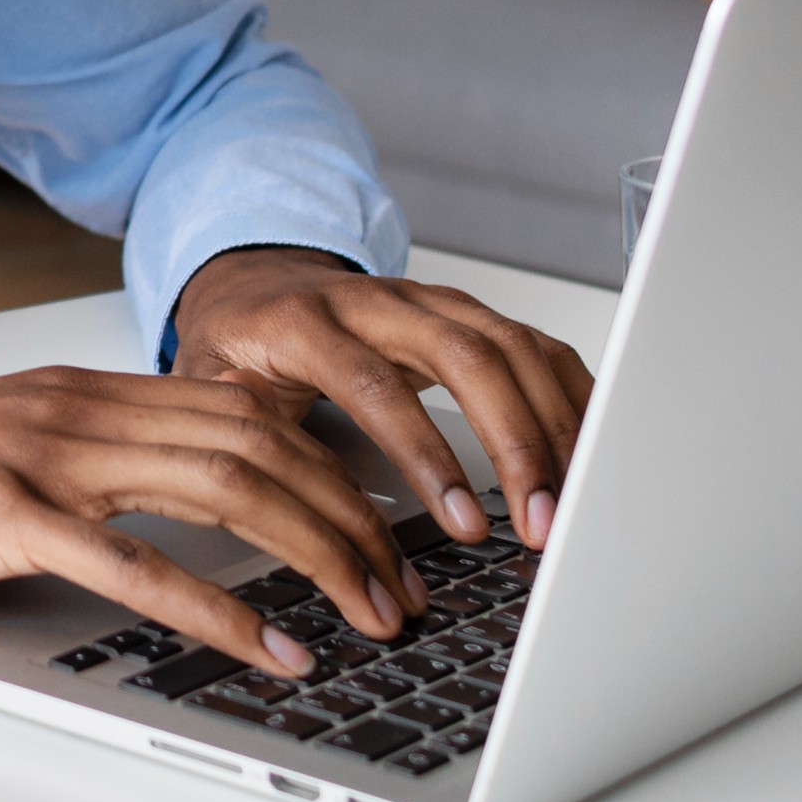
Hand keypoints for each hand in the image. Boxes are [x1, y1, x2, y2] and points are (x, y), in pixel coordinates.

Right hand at [0, 368, 427, 676]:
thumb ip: (84, 461)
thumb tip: (182, 507)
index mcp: (77, 390)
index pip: (242, 406)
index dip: (331, 465)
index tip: (383, 526)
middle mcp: (73, 408)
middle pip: (258, 442)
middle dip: (353, 515)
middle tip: (408, 586)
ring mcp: (39, 455)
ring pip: (224, 487)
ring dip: (316, 556)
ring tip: (369, 618)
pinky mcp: (1, 515)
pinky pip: (138, 562)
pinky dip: (222, 610)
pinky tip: (269, 647)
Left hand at [170, 247, 594, 550]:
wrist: (253, 279)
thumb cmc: (238, 340)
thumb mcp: (210, 381)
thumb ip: (237, 429)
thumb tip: (269, 493)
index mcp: (307, 322)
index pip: (377, 386)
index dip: (427, 455)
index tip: (464, 521)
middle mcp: (378, 302)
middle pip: (468, 357)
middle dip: (515, 444)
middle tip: (540, 522)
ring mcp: (430, 301)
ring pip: (511, 346)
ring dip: (552, 426)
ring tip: (570, 504)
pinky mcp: (466, 313)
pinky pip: (532, 345)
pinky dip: (569, 394)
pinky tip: (592, 446)